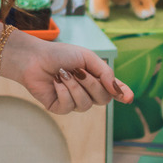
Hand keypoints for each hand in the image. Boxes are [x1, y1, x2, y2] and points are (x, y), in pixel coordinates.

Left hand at [2, 32, 132, 114]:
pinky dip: (62, 91)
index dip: (123, 94)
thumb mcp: (87, 58)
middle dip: (91, 84)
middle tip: (78, 71)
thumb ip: (105, 72)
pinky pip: (68, 107)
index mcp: (96, 78)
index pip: (114, 90)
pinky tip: (55, 81)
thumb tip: (119, 92)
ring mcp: (74, 101)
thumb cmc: (60, 54)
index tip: (128, 98)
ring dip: (74, 86)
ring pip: (85, 105)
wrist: (34, 57)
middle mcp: (87, 92)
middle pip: (103, 99)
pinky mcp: (59, 107)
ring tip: (63, 73)